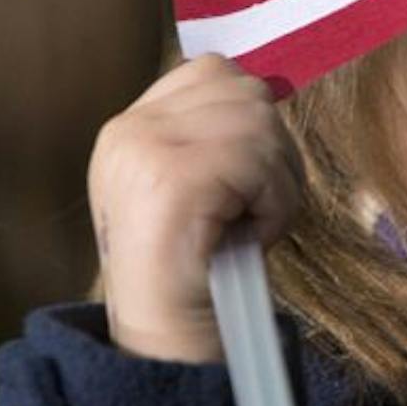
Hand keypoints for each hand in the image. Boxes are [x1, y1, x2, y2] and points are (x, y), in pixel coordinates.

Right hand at [88, 54, 301, 362]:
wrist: (167, 335)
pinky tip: (247, 236)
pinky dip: (274, 204)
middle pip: (247, 92)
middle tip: (253, 209)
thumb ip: (218, 135)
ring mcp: (145, 148)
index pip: (213, 70)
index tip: (241, 178)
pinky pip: (261, 163)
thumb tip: (269, 91)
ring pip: (262, 125)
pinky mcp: (172, 176)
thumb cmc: (199, 266)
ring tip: (246, 225)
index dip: (250, 118)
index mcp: (131, 128)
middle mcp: (130, 130)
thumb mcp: (201, 186)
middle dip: (272, 153)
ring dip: (276, 184)